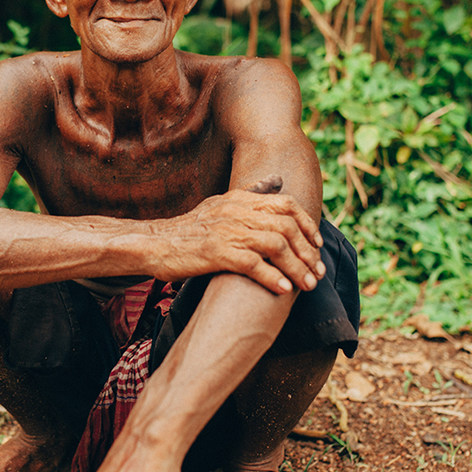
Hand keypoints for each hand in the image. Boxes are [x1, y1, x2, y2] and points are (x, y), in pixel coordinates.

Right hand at [149, 175, 324, 294]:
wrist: (154, 243)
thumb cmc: (189, 229)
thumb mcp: (220, 203)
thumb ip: (250, 194)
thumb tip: (277, 181)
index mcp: (239, 199)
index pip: (286, 204)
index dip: (307, 224)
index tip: (318, 245)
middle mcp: (236, 211)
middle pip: (286, 226)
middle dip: (307, 252)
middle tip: (317, 272)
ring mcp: (226, 231)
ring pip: (275, 245)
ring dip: (296, 267)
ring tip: (306, 285)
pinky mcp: (216, 252)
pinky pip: (253, 264)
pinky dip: (272, 277)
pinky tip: (283, 290)